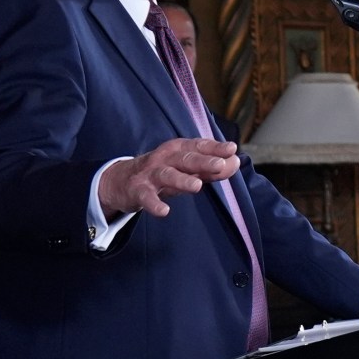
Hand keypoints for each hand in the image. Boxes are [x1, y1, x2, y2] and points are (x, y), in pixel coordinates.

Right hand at [98, 139, 238, 218]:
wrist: (122, 181)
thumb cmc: (163, 172)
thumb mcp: (187, 169)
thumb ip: (211, 168)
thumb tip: (236, 161)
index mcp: (178, 150)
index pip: (198, 146)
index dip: (214, 148)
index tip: (232, 149)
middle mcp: (164, 159)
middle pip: (185, 159)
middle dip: (203, 161)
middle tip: (220, 165)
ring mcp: (150, 174)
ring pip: (167, 175)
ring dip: (181, 180)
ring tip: (197, 186)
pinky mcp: (138, 190)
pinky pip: (146, 197)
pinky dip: (154, 204)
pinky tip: (164, 211)